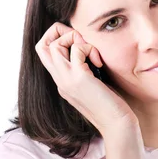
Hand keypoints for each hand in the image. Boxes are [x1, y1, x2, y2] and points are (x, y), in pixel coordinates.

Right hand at [35, 22, 139, 139]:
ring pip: (53, 46)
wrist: (116, 125)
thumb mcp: (93, 84)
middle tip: (80, 41)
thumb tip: (88, 51)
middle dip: (59, 33)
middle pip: (41, 47)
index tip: (80, 44)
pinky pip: (76, 49)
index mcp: (62, 82)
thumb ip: (85, 70)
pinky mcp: (79, 79)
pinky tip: (99, 62)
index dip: (59, 40)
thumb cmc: (111, 105)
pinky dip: (88, 48)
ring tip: (90, 51)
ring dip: (73, 39)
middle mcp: (60, 81)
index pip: (45, 53)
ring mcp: (67, 80)